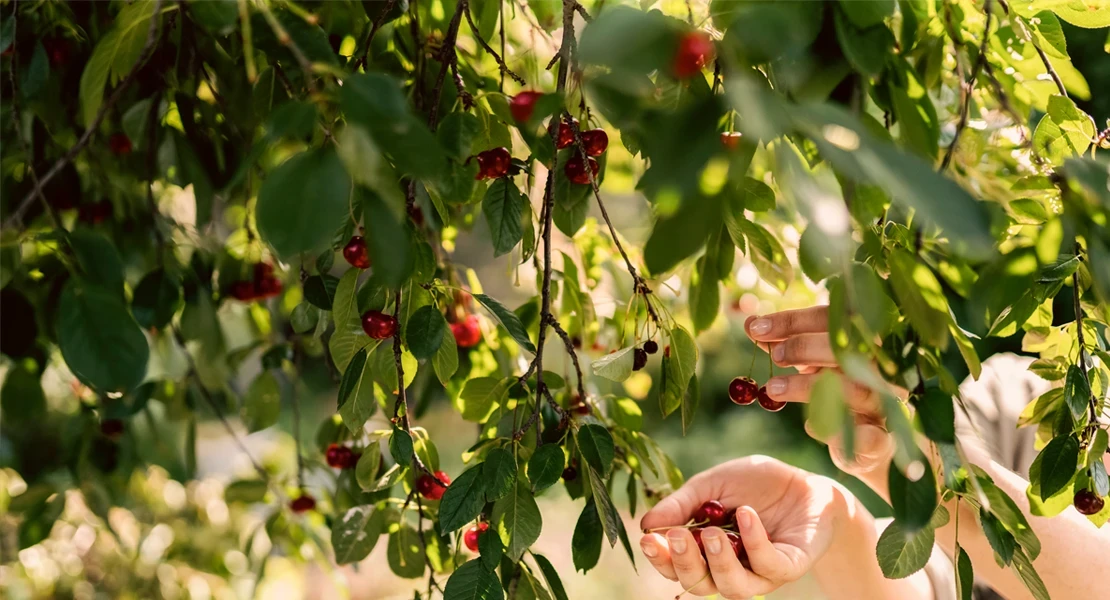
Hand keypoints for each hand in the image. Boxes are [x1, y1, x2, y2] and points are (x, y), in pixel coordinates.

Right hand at [639, 456, 846, 598]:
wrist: (805, 482)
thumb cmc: (755, 484)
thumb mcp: (712, 485)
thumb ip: (682, 504)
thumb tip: (646, 523)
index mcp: (706, 553)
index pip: (677, 567)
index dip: (661, 558)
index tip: (648, 538)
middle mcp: (731, 569)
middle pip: (700, 585)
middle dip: (684, 563)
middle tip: (675, 535)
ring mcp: (761, 571)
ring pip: (733, 588)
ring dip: (718, 563)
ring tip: (712, 533)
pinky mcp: (790, 565)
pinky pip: (769, 565)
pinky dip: (755, 543)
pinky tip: (746, 515)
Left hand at [744, 306, 899, 474]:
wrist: (865, 442)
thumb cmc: (835, 391)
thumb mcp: (810, 365)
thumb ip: (785, 346)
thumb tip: (751, 324)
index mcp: (862, 343)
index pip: (831, 318)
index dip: (792, 321)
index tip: (756, 328)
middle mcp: (879, 369)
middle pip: (847, 348)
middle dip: (804, 347)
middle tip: (775, 356)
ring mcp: (882, 405)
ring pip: (854, 388)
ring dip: (808, 386)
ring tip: (772, 388)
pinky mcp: (880, 440)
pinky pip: (870, 437)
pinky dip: (842, 432)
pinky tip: (811, 428)